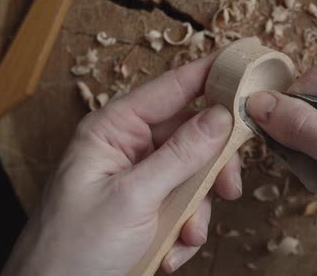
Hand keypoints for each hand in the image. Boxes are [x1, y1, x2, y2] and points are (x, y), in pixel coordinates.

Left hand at [2, 54, 241, 274]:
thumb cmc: (71, 250)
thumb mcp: (133, 198)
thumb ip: (180, 155)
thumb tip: (220, 117)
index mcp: (113, 130)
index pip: (172, 88)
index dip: (211, 74)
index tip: (245, 65)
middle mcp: (128, 148)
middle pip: (192, 135)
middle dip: (211, 168)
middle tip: (228, 187)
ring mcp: (139, 178)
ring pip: (194, 174)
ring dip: (197, 208)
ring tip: (186, 235)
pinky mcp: (148, 207)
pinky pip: (185, 204)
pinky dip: (185, 228)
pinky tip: (169, 250)